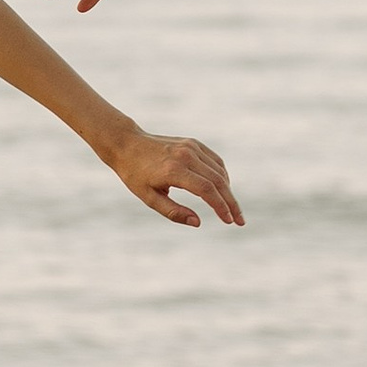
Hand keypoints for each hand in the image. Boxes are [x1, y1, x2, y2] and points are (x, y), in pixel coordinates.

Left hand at [109, 129, 243, 229]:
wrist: (127, 144)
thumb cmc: (134, 174)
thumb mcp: (148, 197)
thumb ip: (173, 212)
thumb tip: (197, 223)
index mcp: (174, 170)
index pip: (206, 190)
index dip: (220, 207)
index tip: (229, 221)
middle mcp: (186, 156)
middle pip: (218, 181)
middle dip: (231, 202)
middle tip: (239, 220)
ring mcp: (191, 147)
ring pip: (219, 171)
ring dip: (228, 191)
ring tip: (232, 209)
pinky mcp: (193, 143)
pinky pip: (214, 161)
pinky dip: (222, 176)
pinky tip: (224, 189)